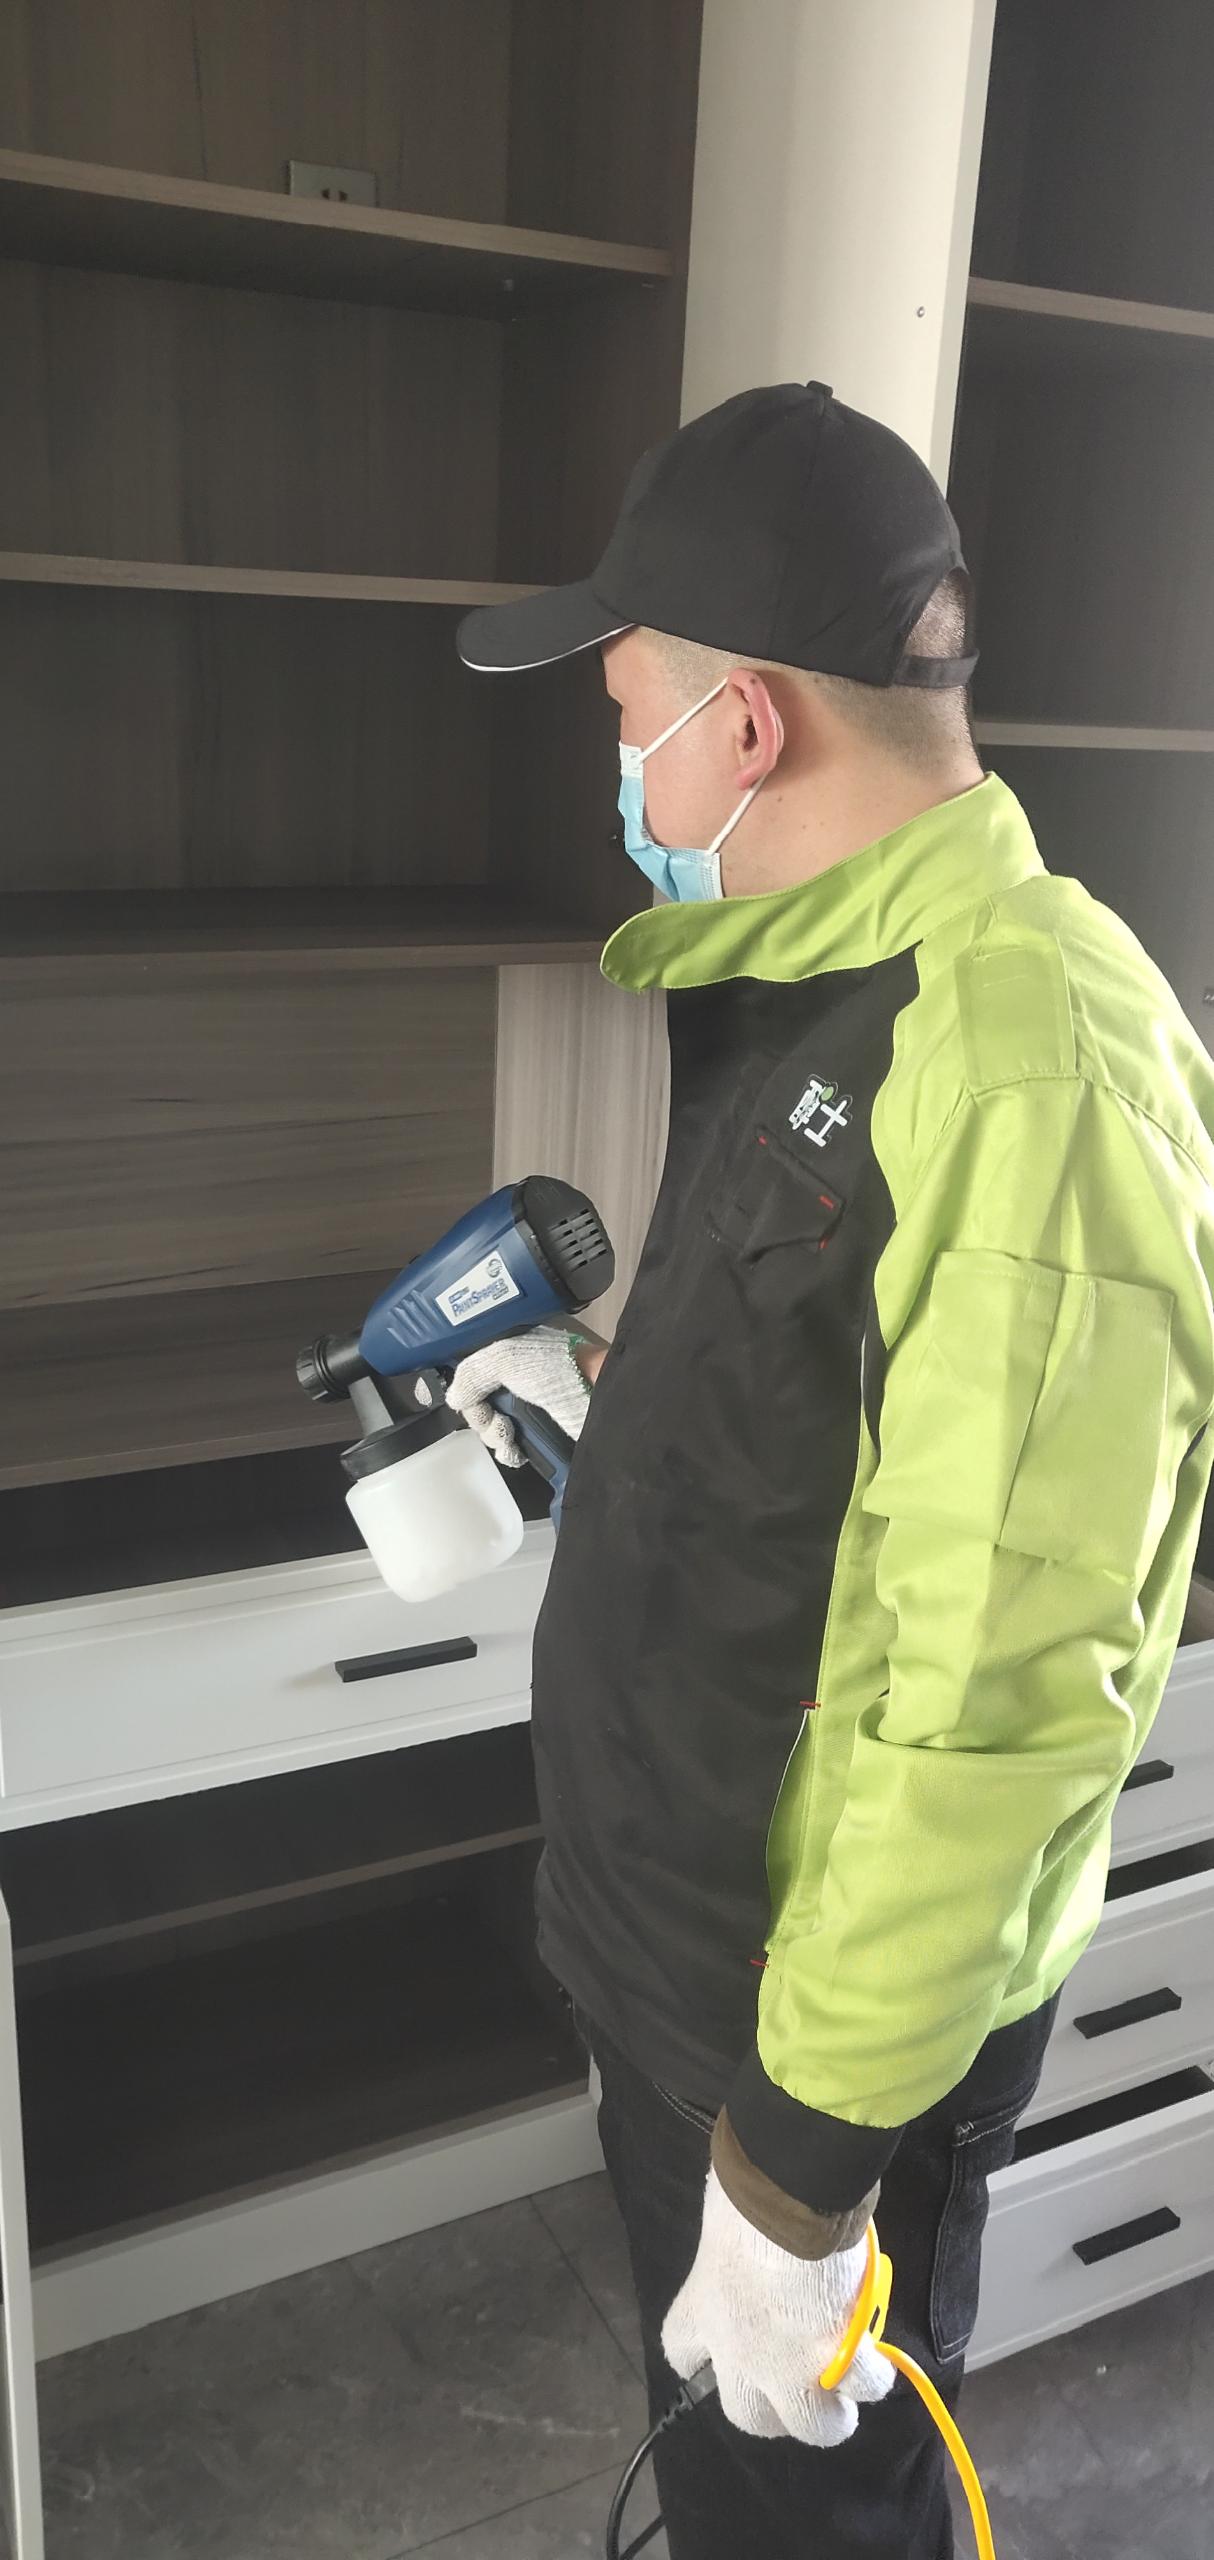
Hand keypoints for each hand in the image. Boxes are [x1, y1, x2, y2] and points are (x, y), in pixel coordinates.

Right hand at [446, 1324, 592, 1467]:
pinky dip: (509, 1454)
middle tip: (498, 1422)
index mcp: (508, 1359)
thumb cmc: (554, 1369)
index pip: (473, 1382)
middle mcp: (516, 1384)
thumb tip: (454, 1398)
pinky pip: (511, 1450)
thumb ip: (472, 1373)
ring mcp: (529, 1411)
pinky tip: (516, 1453)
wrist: (596, 1394)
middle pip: (480, 1410)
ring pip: (493, 1432)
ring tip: (510, 1436)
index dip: (470, 1397)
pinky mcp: (541, 1436)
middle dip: (483, 1420)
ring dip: (495, 1438)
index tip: (475, 1405)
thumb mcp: (505, 1357)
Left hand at [662, 2169, 894, 2444]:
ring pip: (815, 2426)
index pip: (681, 2353)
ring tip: (845, 2392)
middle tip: (795, 2388)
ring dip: (831, 2414)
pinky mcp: (839, 2359)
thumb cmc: (749, 2188)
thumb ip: (733, 2243)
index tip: (716, 2348)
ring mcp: (791, 2365)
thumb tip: (756, 2233)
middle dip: (773, 2411)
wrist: (792, 2197)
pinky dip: (874, 2375)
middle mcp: (740, 2353)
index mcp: (701, 2310)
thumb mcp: (723, 2218)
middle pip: (748, 2417)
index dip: (701, 2356)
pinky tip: (876, 2358)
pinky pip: (864, 2387)